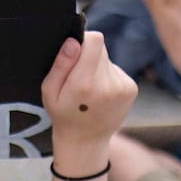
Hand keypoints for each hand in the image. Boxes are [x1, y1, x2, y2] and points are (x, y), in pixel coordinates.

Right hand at [40, 32, 137, 146]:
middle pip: (100, 48)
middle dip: (87, 56)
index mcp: (85, 83)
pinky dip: (106, 77)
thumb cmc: (63, 113)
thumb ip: (61, 65)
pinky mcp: (131, 88)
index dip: (83, 41)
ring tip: (88, 89)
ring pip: (107, 59)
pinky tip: (100, 94)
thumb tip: (74, 41)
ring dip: (97, 68)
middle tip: (78, 78)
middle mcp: (108, 84)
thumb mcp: (49, 91)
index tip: (73, 55)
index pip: (95, 40)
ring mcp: (122, 87)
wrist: (86, 140)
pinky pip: (115, 70)